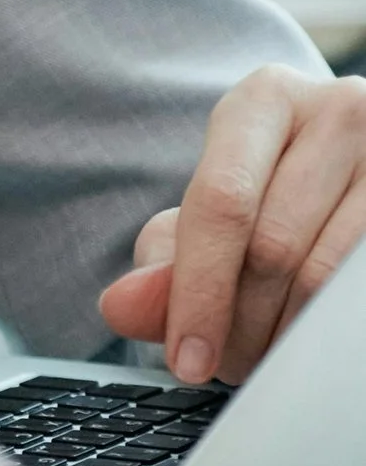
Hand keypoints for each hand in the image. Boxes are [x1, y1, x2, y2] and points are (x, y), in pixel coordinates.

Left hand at [98, 66, 365, 382]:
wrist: (346, 168)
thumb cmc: (268, 191)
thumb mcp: (208, 211)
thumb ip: (162, 263)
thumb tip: (123, 305)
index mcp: (266, 100)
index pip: (222, 202)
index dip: (199, 291)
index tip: (187, 360)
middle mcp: (338, 112)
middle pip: (274, 246)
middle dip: (239, 326)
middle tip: (224, 364)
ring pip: (326, 278)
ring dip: (283, 337)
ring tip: (261, 355)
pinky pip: (357, 291)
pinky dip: (323, 330)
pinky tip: (303, 338)